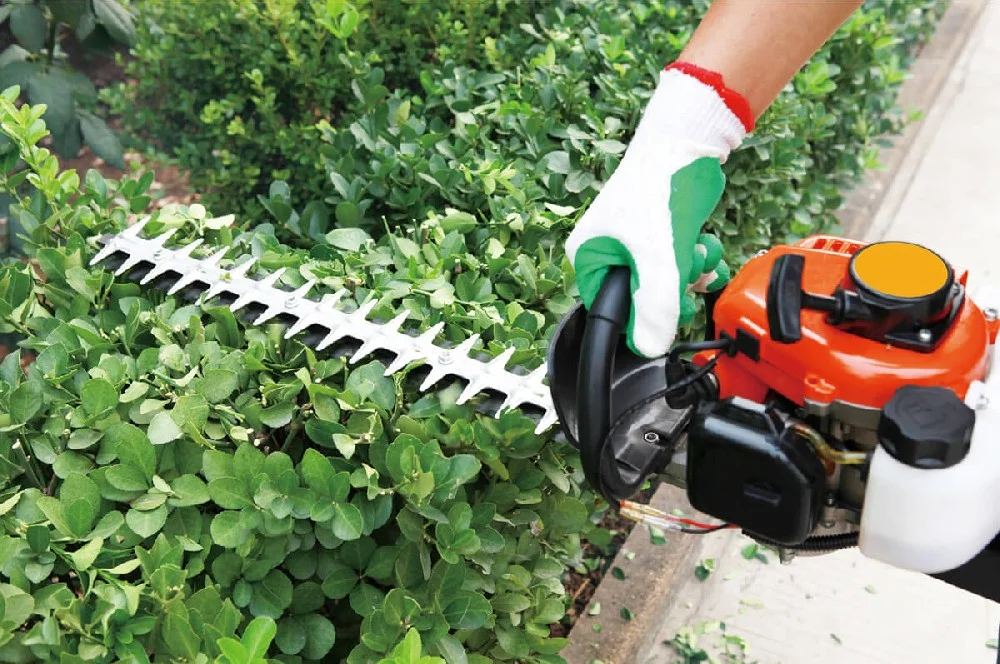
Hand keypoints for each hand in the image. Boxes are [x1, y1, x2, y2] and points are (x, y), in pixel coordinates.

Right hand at [565, 63, 751, 357]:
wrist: (687, 143)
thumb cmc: (658, 188)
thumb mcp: (657, 255)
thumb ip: (656, 305)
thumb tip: (651, 349)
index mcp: (590, 258)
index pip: (612, 312)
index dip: (642, 317)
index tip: (667, 307)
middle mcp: (609, 254)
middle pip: (644, 302)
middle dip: (673, 293)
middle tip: (685, 277)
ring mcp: (638, 247)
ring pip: (668, 286)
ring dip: (690, 276)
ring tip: (695, 251)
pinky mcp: (663, 239)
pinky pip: (681, 268)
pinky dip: (697, 260)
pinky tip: (702, 244)